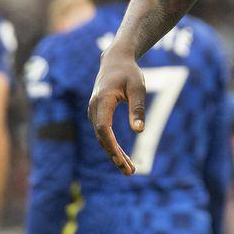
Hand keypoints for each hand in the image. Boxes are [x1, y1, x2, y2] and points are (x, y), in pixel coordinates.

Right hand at [87, 42, 145, 175]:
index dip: (111, 145)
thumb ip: (138, 108)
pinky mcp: (97, 114)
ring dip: (114, 154)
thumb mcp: (138, 88)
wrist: (115, 61)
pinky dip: (112, 146)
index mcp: (103, 100)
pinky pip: (103, 133)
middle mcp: (94, 108)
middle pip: (102, 137)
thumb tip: (139, 131)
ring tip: (130, 169)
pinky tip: (123, 157)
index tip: (121, 160)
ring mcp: (93, 112)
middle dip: (115, 156)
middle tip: (130, 172)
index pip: (104, 128)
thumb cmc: (129, 73)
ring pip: (102, 138)